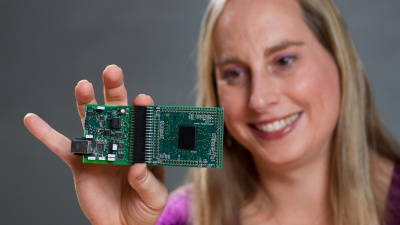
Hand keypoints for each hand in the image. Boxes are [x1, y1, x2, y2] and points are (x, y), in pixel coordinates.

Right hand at [24, 65, 167, 224]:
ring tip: (83, 85)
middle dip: (115, 91)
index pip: (144, 122)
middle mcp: (121, 142)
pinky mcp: (80, 163)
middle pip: (118, 112)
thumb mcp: (155, 197)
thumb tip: (137, 166)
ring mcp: (100, 150)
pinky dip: (45, 133)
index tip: (141, 99)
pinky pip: (60, 146)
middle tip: (113, 72)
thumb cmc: (143, 208)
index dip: (143, 108)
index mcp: (142, 147)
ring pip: (91, 122)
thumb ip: (148, 181)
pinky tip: (32, 119)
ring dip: (86, 103)